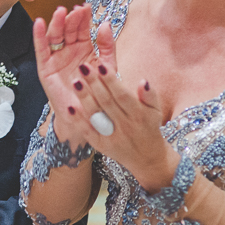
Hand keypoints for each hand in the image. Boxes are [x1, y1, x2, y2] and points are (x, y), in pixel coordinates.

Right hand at [33, 5, 99, 145]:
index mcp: (84, 48)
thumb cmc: (98, 92)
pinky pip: (41, 50)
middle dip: (71, 19)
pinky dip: (38, 36)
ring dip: (56, 23)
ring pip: (55, 36)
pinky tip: (38, 23)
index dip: (84, 17)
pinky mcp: (45, 68)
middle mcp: (69, 50)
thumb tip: (105, 23)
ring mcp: (56, 58)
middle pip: (68, 29)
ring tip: (60, 12)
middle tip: (76, 11)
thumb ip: (107, 46)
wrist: (87, 116)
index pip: (82, 28)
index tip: (87, 8)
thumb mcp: (107, 67)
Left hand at [70, 28, 178, 192]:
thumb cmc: (149, 128)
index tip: (100, 64)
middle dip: (94, 84)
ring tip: (75, 81)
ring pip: (96, 115)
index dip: (111, 80)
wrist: (147, 159)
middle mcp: (125, 126)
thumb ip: (150, 96)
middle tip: (83, 67)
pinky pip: (88, 132)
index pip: (122, 95)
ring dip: (84, 98)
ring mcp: (111, 137)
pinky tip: (69, 106)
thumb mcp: (155, 111)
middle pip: (106, 103)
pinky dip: (78, 120)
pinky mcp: (101, 146)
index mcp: (138, 115)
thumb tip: (142, 81)